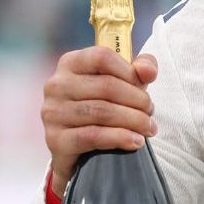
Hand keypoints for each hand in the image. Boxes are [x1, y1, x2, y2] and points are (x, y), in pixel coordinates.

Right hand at [42, 47, 158, 196]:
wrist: (80, 146)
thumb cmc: (105, 104)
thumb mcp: (123, 80)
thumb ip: (141, 67)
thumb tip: (148, 72)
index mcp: (71, 63)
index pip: (102, 57)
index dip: (129, 72)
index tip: (144, 86)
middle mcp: (56, 85)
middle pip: (107, 86)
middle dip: (138, 100)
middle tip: (151, 112)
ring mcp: (53, 112)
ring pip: (102, 112)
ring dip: (134, 121)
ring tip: (148, 128)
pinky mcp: (55, 139)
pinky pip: (93, 136)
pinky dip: (120, 138)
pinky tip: (136, 141)